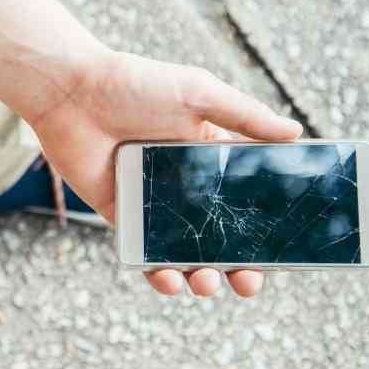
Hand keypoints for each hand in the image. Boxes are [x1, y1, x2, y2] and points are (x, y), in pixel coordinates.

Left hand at [30, 51, 303, 298]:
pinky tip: (169, 278)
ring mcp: (153, 203)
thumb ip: (246, 116)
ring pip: (186, 252)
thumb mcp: (200, 93)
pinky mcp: (120, 215)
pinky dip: (159, 272)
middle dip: (241, 266)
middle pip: (223, 236)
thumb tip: (297, 132)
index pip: (250, 199)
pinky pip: (144, 252)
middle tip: (249, 283)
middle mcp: (185, 183)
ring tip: (207, 281)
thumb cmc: (136, 85)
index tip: (288, 251)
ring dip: (203, 276)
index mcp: (211, 155)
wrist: (71, 93)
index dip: (269, 228)